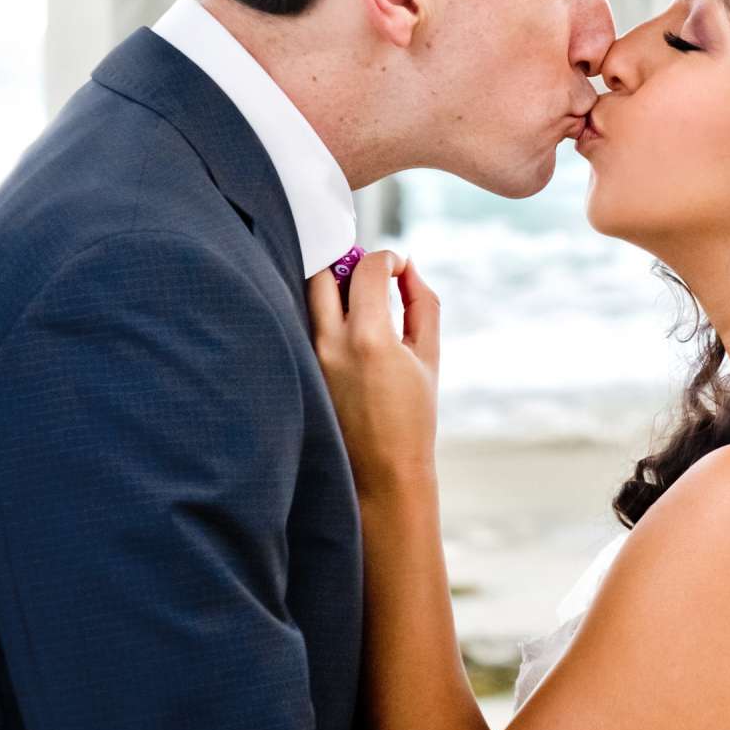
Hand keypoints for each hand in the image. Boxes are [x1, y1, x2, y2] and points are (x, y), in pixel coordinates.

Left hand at [306, 249, 441, 501]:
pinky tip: (347, 331)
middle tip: (372, 276)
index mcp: (369, 337)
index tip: (399, 265)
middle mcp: (331, 343)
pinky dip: (325, 316)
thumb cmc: (413, 417)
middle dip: (350, 264)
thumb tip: (409, 269)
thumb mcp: (429, 355)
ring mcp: (310, 358)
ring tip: (361, 303)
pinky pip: (306, 326)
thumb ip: (422, 303)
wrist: (383, 471)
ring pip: (311, 300)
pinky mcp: (301, 371)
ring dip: (335, 289)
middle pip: (325, 273)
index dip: (387, 257)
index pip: (366, 267)